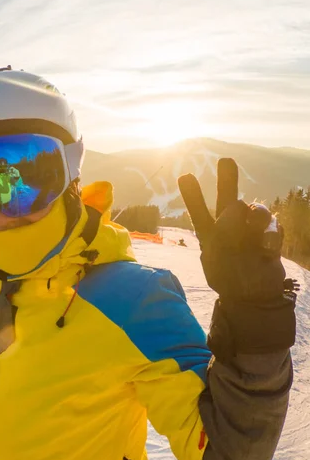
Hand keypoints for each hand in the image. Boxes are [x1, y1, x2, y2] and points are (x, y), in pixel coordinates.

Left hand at [178, 158, 295, 360]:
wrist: (250, 298)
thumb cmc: (227, 280)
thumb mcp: (216, 259)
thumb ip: (223, 231)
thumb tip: (237, 205)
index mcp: (210, 232)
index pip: (199, 211)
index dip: (193, 195)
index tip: (185, 177)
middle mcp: (230, 227)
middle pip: (229, 197)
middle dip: (228, 179)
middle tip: (226, 161)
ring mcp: (250, 231)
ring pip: (255, 209)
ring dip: (256, 217)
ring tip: (254, 236)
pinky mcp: (269, 237)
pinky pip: (273, 226)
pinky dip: (270, 235)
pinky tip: (265, 249)